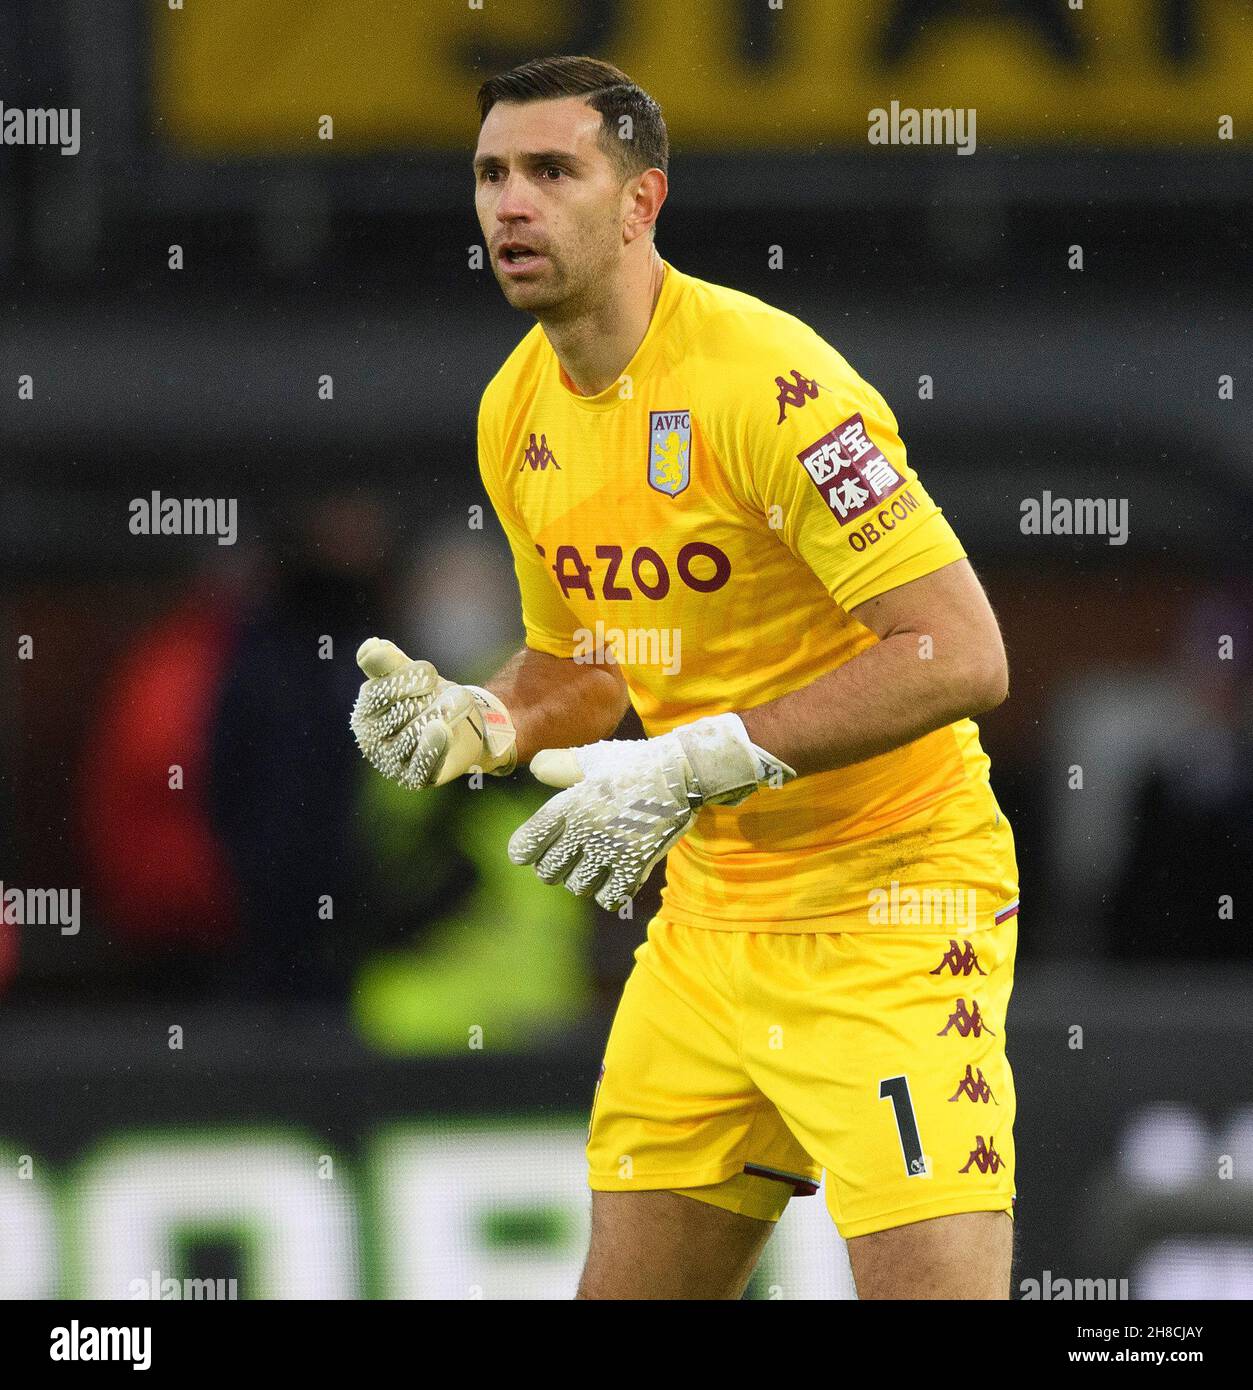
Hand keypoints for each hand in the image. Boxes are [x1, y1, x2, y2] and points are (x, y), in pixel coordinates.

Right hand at [350, 637, 515, 788]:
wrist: (460, 727)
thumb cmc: (429, 698)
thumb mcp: (410, 675)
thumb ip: (390, 662)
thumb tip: (371, 647)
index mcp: (364, 711)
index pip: (380, 690)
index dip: (409, 677)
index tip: (430, 673)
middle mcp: (370, 739)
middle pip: (402, 710)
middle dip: (431, 697)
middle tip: (448, 695)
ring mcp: (390, 762)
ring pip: (416, 732)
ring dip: (445, 712)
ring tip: (460, 703)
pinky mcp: (413, 778)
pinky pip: (422, 763)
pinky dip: (433, 746)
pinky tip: (443, 730)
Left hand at [507, 714, 794, 910]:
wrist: (682, 772)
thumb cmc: (634, 764)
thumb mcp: (593, 758)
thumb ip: (559, 766)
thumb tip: (535, 770)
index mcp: (569, 804)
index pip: (527, 843)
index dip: (523, 851)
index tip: (528, 852)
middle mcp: (585, 830)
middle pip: (548, 872)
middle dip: (553, 867)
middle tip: (566, 857)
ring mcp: (611, 850)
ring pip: (577, 887)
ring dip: (582, 880)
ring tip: (593, 866)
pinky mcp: (637, 864)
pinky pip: (609, 897)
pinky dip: (608, 893)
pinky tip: (613, 879)